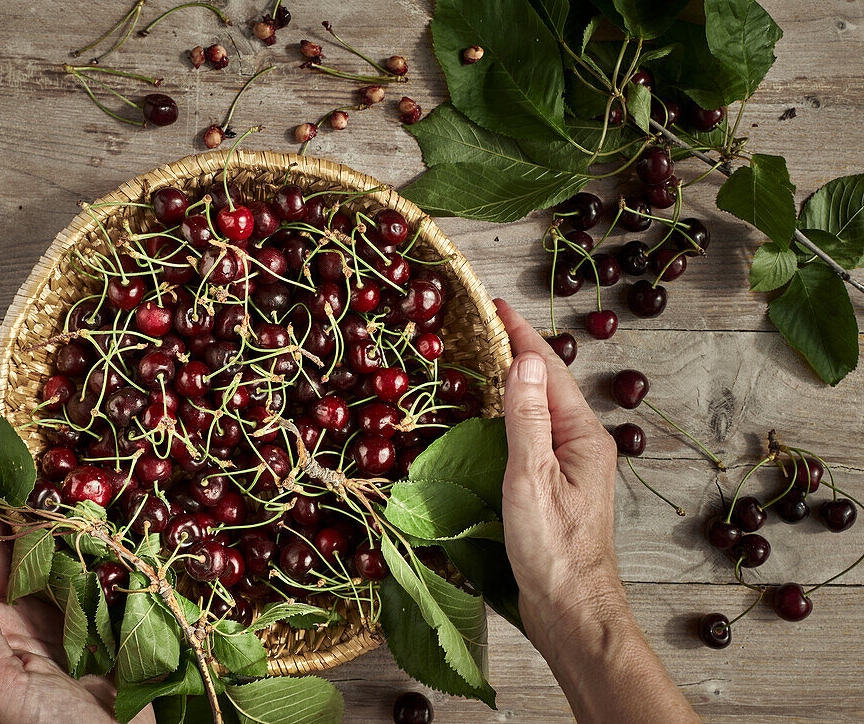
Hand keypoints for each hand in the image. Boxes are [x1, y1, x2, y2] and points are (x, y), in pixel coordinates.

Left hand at [0, 457, 154, 723]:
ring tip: (56, 484)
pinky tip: (99, 525)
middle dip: (8, 505)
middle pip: (6, 550)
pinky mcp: (101, 623)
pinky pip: (91, 574)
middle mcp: (19, 623)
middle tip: (18, 462)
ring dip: (51, 520)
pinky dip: (91, 546)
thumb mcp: (3, 689)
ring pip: (49, 556)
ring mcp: (61, 621)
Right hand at [494, 300, 695, 722]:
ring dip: (514, 381)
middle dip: (518, 350)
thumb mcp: (532, 477)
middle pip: (548, 384)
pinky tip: (492, 417)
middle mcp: (582, 444)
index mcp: (583, 435)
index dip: (521, 335)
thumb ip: (526, 417)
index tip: (497, 305)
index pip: (548, 369)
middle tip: (484, 325)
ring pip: (540, 410)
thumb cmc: (552, 548)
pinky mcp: (555, 488)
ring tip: (484, 358)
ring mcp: (571, 467)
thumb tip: (521, 360)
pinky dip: (510, 415)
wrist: (571, 609)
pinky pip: (532, 435)